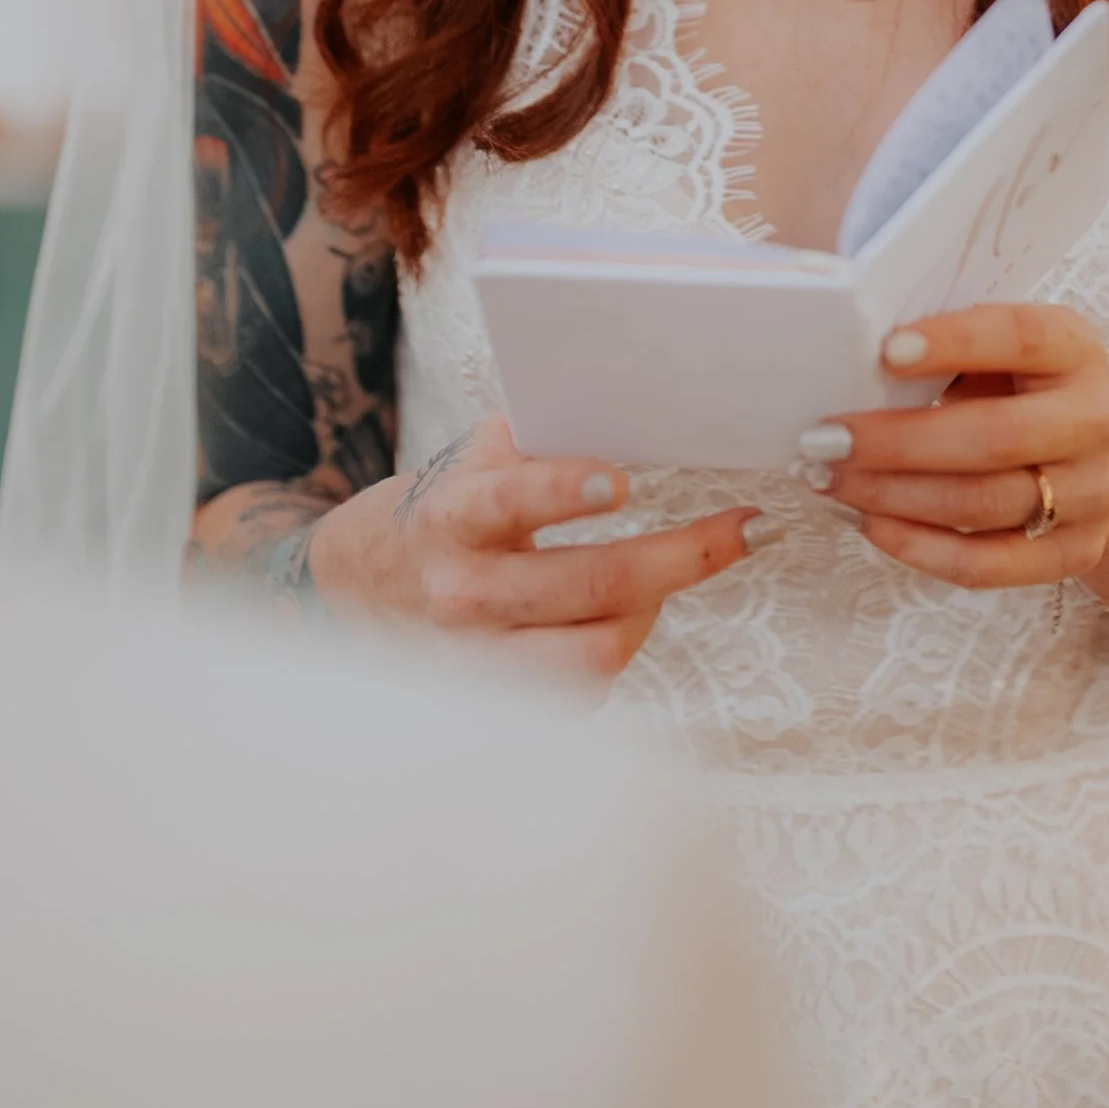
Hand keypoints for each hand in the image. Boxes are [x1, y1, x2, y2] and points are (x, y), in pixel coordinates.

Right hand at [310, 416, 761, 681]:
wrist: (362, 589)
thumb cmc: (443, 511)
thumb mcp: (475, 461)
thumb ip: (541, 441)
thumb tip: (638, 404)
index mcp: (455, 517)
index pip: (508, 502)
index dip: (560, 490)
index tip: (615, 480)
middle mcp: (465, 593)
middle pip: (590, 588)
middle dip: (683, 556)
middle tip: (747, 528)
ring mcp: (480, 659)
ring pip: (597, 656)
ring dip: (654, 609)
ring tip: (673, 571)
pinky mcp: (500, 703)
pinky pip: (586, 692)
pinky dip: (619, 646)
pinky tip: (628, 613)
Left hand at [815, 304, 1108, 592]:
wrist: (1095, 456)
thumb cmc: (1020, 389)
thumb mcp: (1001, 352)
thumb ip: (948, 349)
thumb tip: (851, 364)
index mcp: (1076, 351)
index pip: (1021, 337)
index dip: (955, 342)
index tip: (884, 351)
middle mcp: (1096, 420)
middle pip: (996, 438)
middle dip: (897, 441)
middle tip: (824, 439)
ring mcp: (1093, 494)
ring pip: (983, 504)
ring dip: (892, 496)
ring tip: (831, 481)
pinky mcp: (1075, 553)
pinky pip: (986, 565)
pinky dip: (917, 547)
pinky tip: (869, 523)